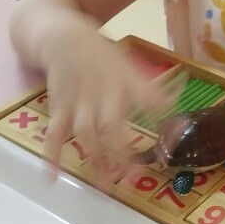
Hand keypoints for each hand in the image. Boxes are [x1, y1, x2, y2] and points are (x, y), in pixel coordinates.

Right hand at [41, 23, 169, 169]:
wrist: (63, 39)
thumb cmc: (101, 56)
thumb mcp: (129, 66)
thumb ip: (149, 89)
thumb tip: (172, 104)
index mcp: (124, 82)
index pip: (146, 98)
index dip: (158, 113)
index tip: (169, 137)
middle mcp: (102, 94)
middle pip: (111, 125)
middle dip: (121, 151)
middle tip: (132, 176)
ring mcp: (78, 103)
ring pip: (85, 133)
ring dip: (94, 158)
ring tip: (104, 184)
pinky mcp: (59, 109)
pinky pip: (54, 134)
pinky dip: (52, 156)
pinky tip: (52, 179)